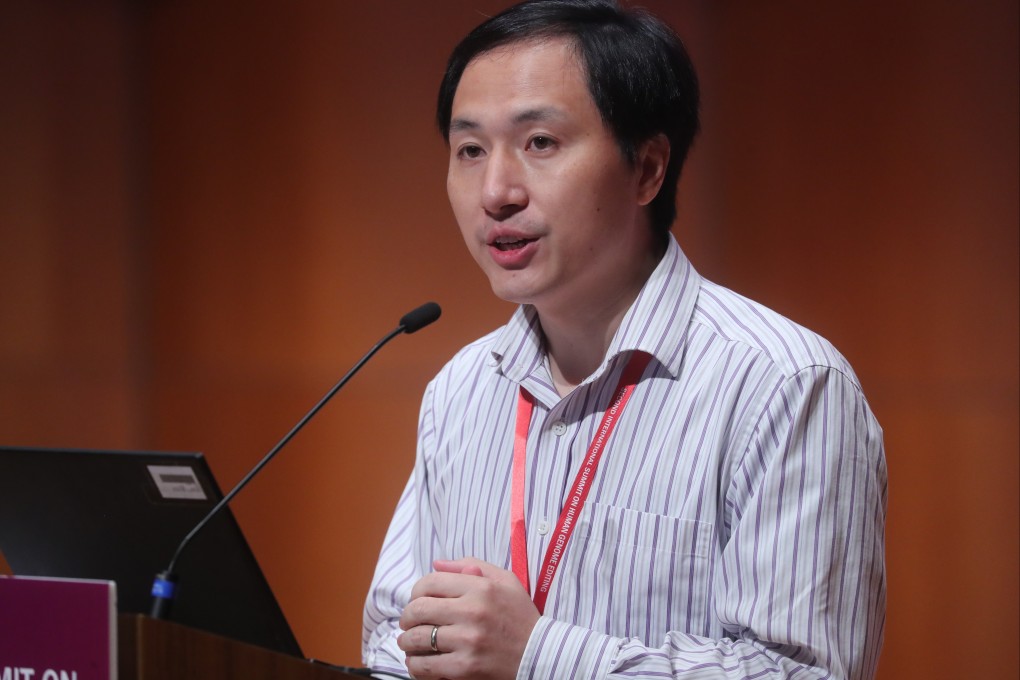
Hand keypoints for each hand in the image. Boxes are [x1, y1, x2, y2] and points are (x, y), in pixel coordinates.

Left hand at [397, 557, 539, 679]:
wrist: (540, 656)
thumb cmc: (520, 617)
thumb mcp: (505, 581)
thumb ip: (471, 565)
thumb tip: (437, 563)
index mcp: (481, 587)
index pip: (429, 582)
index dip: (416, 592)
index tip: (418, 601)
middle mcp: (473, 611)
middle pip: (418, 609)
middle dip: (407, 617)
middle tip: (409, 623)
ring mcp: (468, 641)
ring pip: (416, 638)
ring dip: (406, 642)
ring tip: (410, 643)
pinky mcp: (465, 668)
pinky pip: (425, 665)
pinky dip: (415, 665)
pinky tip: (419, 662)